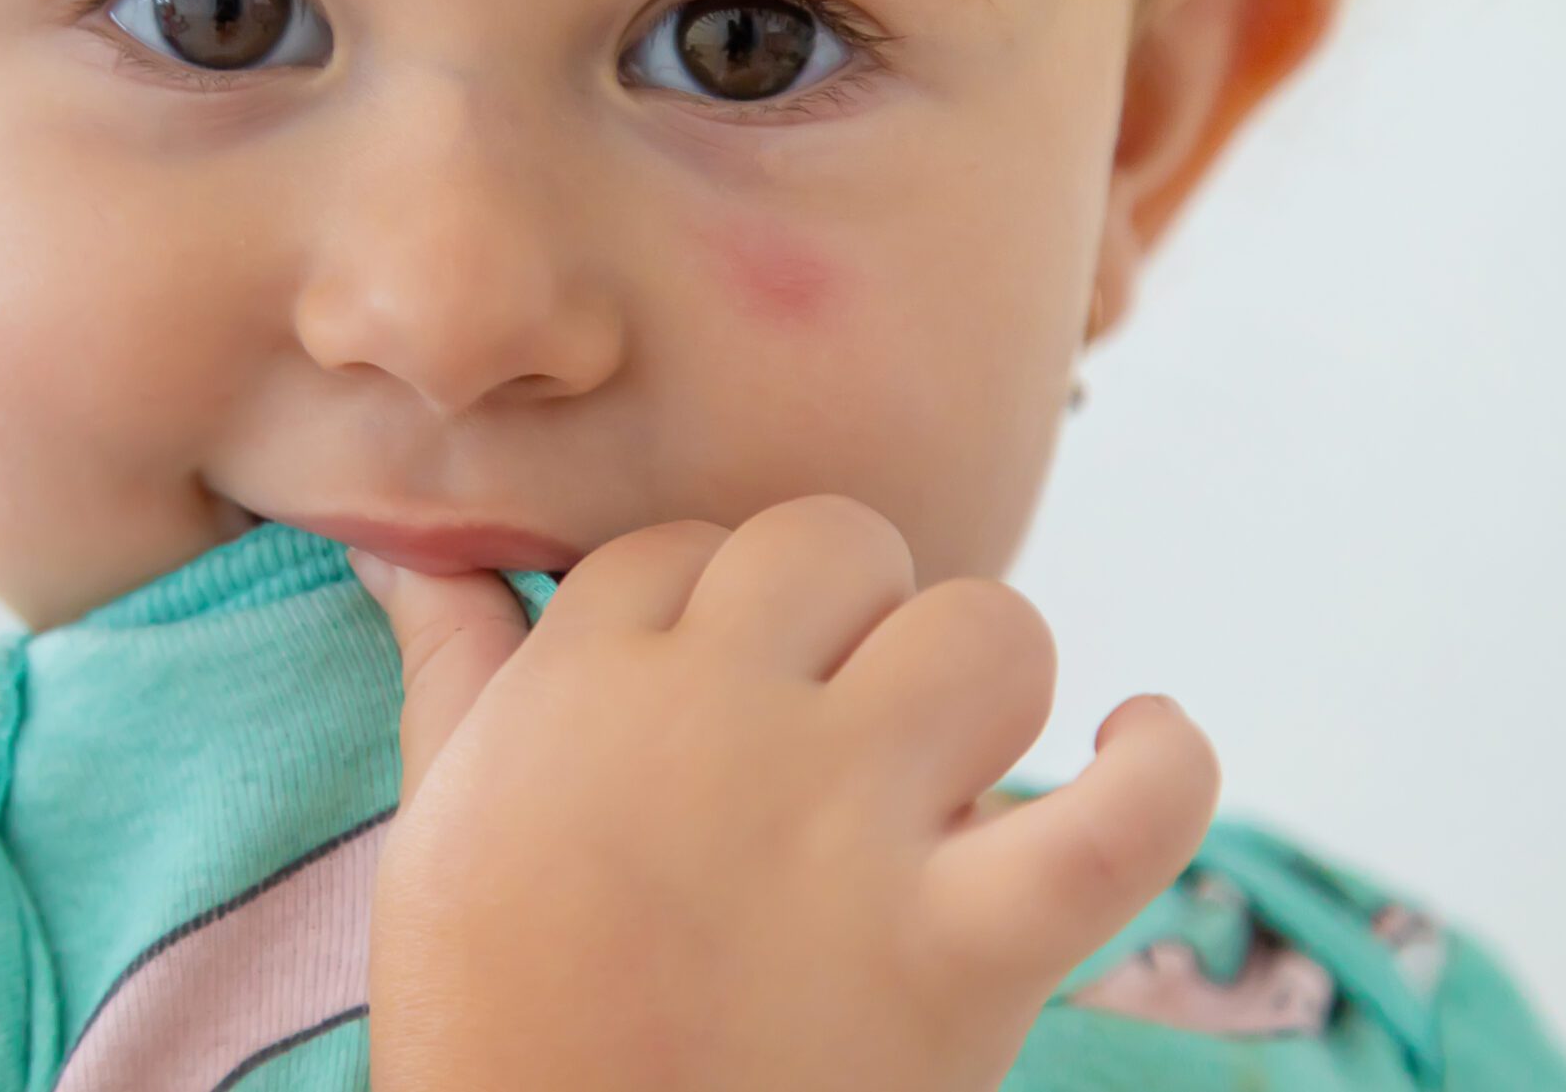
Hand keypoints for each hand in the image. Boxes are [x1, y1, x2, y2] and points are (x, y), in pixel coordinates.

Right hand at [347, 492, 1218, 1091]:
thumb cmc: (489, 1023)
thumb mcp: (437, 824)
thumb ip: (450, 669)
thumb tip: (398, 553)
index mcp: (587, 686)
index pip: (684, 548)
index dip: (710, 608)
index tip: (710, 688)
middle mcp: (722, 722)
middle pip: (835, 542)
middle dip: (843, 613)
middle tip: (825, 727)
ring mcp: (849, 832)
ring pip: (987, 632)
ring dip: (980, 681)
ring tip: (942, 764)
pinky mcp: (965, 954)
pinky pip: (1124, 817)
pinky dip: (1167, 767)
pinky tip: (1144, 739)